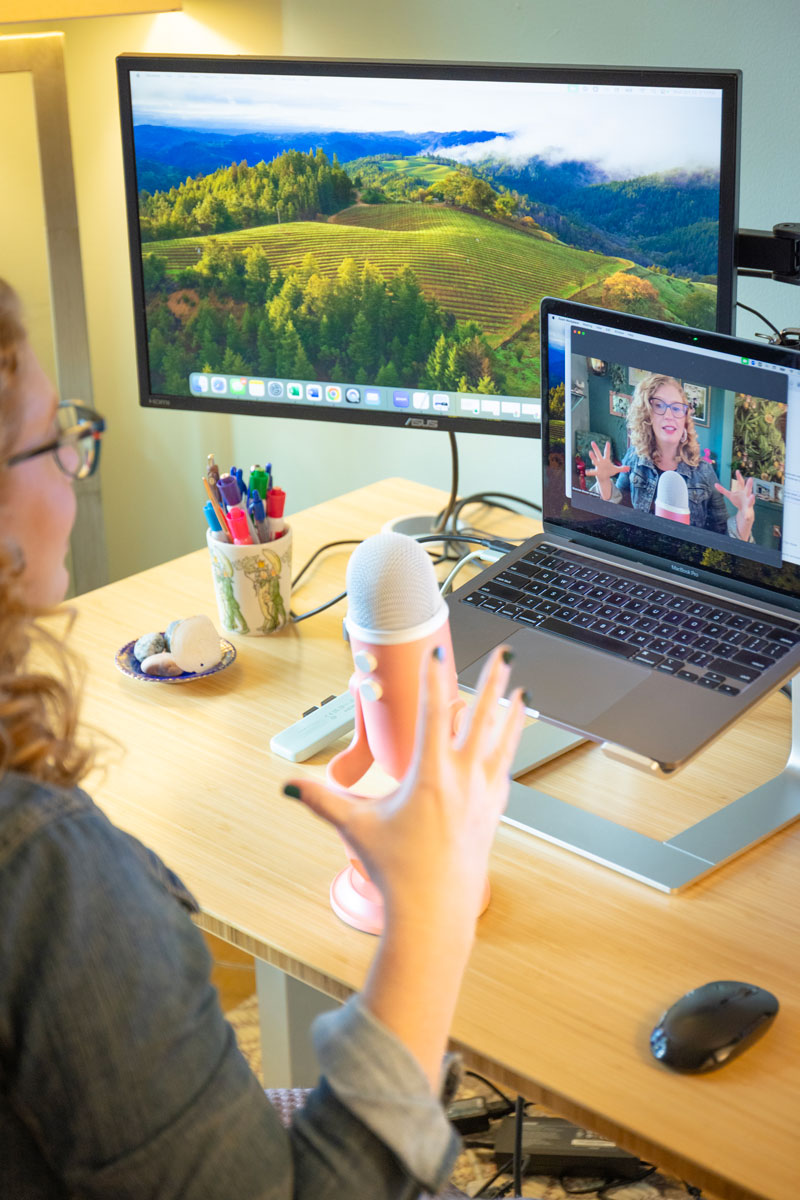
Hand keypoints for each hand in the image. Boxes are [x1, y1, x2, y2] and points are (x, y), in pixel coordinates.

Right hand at [284, 646, 525, 927]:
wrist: (435, 912)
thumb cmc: (396, 870)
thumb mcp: (356, 828)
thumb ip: (323, 801)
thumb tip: (289, 785)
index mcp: (429, 776)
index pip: (432, 714)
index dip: (434, 678)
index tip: (439, 650)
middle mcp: (463, 780)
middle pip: (481, 718)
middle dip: (492, 681)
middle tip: (504, 653)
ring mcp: (483, 794)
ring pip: (501, 741)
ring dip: (510, 712)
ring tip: (520, 688)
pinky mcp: (492, 811)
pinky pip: (504, 767)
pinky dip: (509, 745)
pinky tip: (511, 737)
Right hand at [585, 440, 629, 500]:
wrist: (604, 477)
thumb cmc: (610, 471)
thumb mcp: (616, 470)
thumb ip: (622, 468)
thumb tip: (629, 468)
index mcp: (606, 460)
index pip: (607, 453)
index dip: (607, 448)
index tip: (608, 442)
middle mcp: (601, 461)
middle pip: (598, 454)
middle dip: (595, 448)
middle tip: (592, 442)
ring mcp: (598, 466)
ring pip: (594, 460)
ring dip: (592, 456)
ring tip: (590, 452)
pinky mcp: (596, 472)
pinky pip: (592, 472)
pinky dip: (590, 472)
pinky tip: (586, 472)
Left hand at [714, 470, 754, 540]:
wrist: (745, 511)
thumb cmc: (738, 500)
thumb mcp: (730, 495)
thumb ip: (723, 490)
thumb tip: (715, 484)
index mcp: (742, 491)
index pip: (741, 483)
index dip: (739, 477)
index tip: (737, 471)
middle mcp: (747, 495)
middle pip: (748, 489)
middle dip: (749, 485)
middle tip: (750, 479)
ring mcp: (749, 503)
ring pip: (751, 501)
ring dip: (751, 499)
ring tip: (752, 496)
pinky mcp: (748, 512)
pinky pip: (748, 514)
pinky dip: (747, 515)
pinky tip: (746, 517)